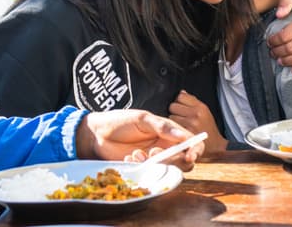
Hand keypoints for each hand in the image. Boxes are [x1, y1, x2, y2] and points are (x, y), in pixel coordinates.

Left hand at [75, 109, 203, 170]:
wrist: (96, 134)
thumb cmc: (119, 121)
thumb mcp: (141, 119)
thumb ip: (162, 127)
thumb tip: (183, 135)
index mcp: (169, 131)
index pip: (191, 142)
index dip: (195, 150)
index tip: (189, 155)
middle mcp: (165, 146)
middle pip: (184, 160)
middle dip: (174, 160)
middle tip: (156, 153)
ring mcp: (155, 159)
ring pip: (168, 168)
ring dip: (156, 164)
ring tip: (138, 154)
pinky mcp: (143, 169)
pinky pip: (152, 174)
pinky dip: (143, 167)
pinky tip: (129, 157)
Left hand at [168, 90, 227, 154]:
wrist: (215, 147)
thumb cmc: (208, 128)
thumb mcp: (204, 111)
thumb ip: (192, 101)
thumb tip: (181, 92)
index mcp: (201, 107)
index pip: (180, 96)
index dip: (179, 101)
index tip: (181, 107)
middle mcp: (195, 114)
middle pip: (173, 106)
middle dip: (174, 110)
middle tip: (180, 117)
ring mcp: (190, 124)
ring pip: (170, 116)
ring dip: (172, 120)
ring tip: (180, 124)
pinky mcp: (185, 134)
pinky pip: (172, 127)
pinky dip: (173, 129)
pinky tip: (178, 131)